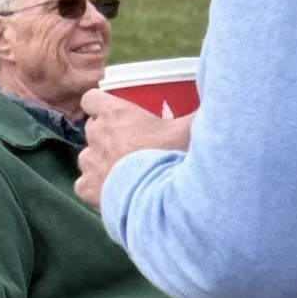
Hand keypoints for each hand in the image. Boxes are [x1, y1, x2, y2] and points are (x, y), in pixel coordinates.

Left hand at [76, 88, 189, 207]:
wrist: (159, 198)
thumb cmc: (171, 157)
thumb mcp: (189, 129)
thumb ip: (197, 114)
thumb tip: (213, 103)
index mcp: (115, 114)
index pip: (91, 99)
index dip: (100, 105)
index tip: (113, 113)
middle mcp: (97, 134)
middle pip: (93, 128)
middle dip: (107, 135)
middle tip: (131, 145)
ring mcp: (90, 162)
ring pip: (88, 156)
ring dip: (101, 161)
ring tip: (123, 171)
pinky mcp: (87, 187)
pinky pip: (84, 183)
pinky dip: (94, 187)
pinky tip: (112, 191)